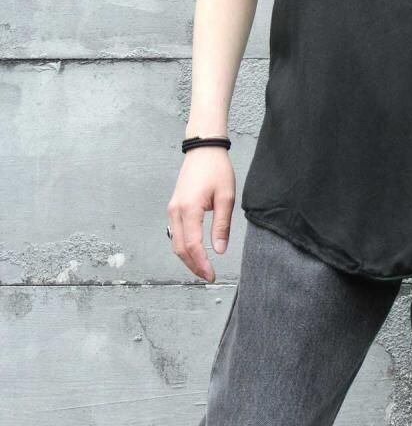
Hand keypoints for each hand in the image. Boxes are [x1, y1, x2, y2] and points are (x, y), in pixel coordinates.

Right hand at [166, 147, 235, 281]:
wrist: (203, 149)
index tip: (212, 275)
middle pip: (180, 248)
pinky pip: (175, 233)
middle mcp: (176, 211)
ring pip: (175, 242)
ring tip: (202, 268)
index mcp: (189, 209)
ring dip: (187, 258)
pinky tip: (195, 251)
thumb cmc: (217, 169)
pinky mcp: (173, 207)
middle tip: (208, 276)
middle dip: (193, 266)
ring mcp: (172, 209)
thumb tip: (219, 250)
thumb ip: (221, 225)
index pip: (193, 245)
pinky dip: (183, 246)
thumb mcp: (226, 197)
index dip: (201, 263)